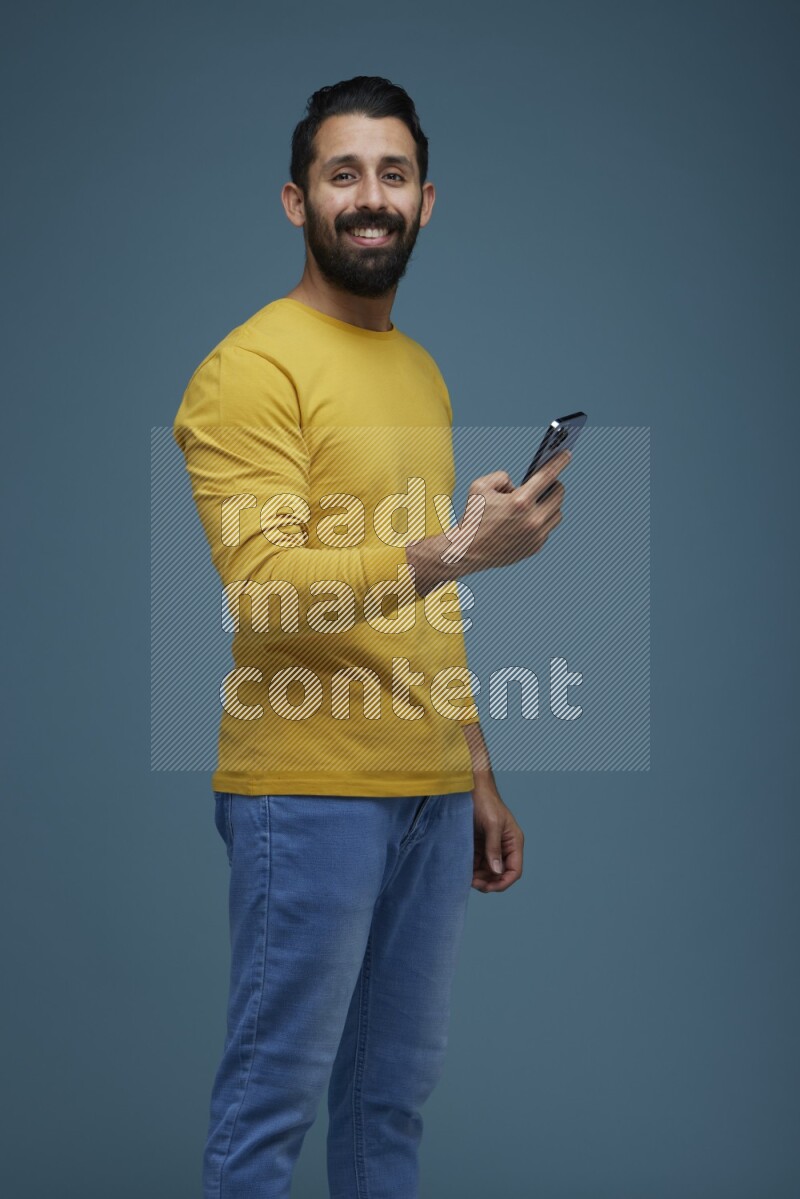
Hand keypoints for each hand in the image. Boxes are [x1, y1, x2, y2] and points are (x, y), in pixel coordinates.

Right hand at [460, 449, 570, 573]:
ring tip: (538, 500)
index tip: (567, 454)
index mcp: (520, 501)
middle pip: (558, 494)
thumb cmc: (473, 517)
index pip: (547, 475)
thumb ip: (502, 477)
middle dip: (554, 484)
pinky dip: (542, 520)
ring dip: (551, 504)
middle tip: (547, 481)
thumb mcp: (480, 486)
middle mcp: (532, 519)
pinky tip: (531, 517)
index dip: (559, 462)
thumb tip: (517, 484)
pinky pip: (548, 528)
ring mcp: (536, 535)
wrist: (467, 551)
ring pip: (557, 513)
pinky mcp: (535, 547)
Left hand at [471, 777, 523, 892]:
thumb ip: (494, 848)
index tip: (488, 887)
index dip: (504, 882)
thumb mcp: (492, 824)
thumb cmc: (485, 800)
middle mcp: (504, 846)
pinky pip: (476, 862)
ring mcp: (491, 846)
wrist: (469, 786)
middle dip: (489, 881)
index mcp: (513, 841)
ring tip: (465, 877)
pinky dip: (471, 869)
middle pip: (500, 873)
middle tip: (472, 883)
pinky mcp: (478, 844)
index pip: (514, 870)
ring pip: (488, 871)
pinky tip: (462, 870)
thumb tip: (497, 871)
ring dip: (479, 877)